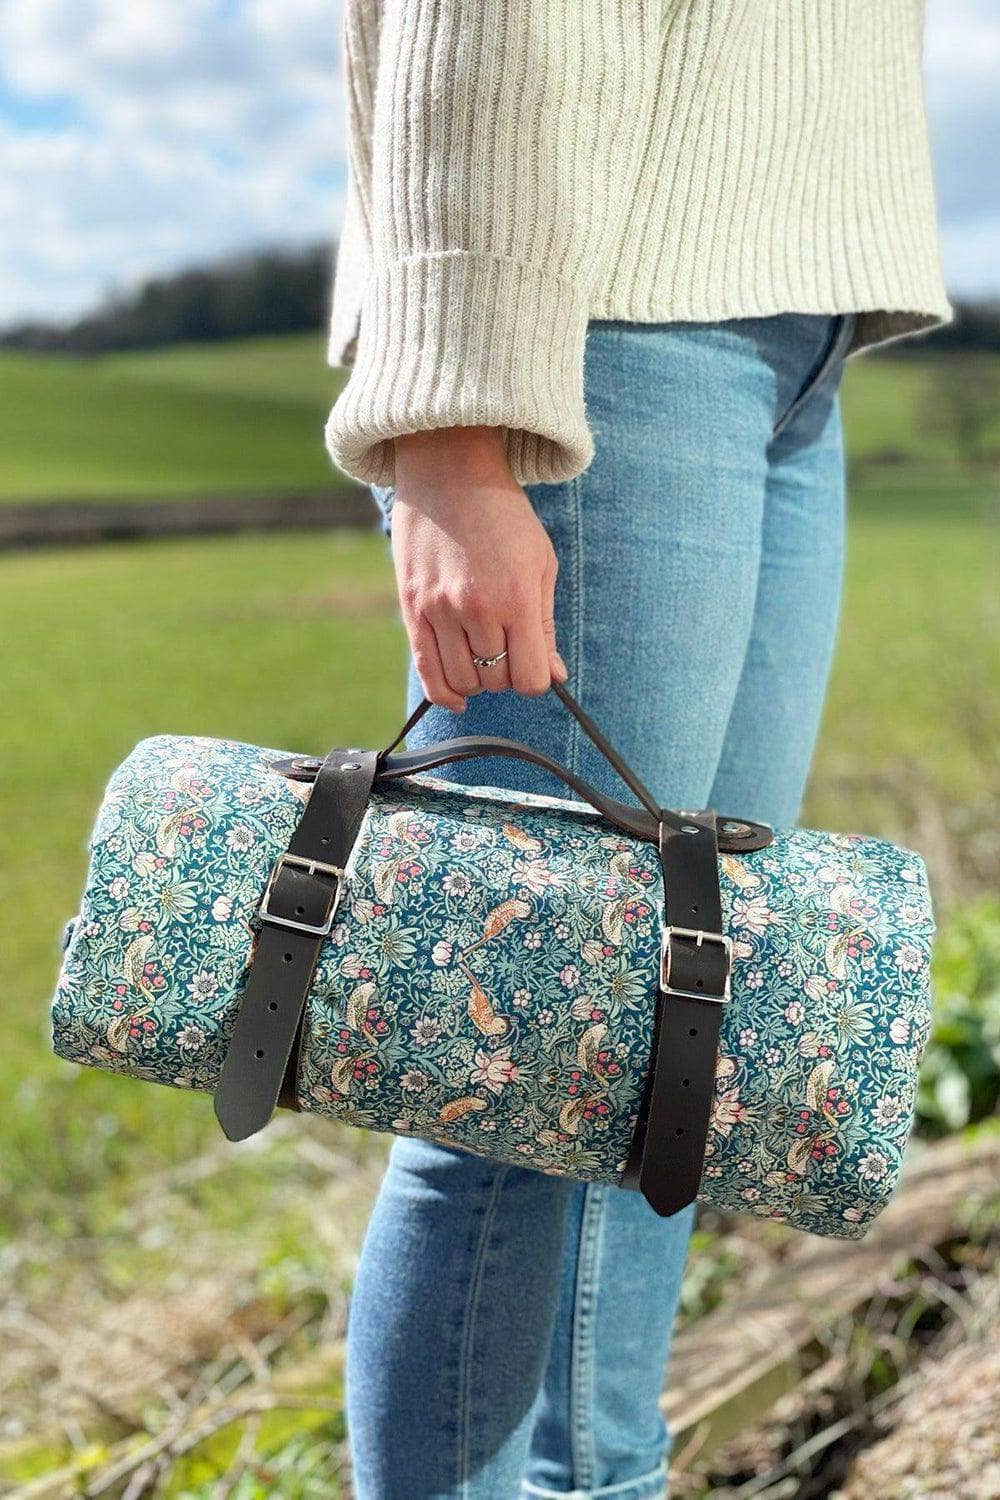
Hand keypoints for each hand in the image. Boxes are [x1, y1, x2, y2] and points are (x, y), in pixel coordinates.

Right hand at [390, 426, 567, 712]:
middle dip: (507, 674)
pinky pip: (428, 672)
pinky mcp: (412, 608)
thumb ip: (545, 625)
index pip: (531, 678)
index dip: (537, 680)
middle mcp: (476, 609)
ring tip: (483, 657)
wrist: (449, 472)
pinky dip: (445, 693)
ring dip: (478, 680)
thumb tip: (555, 676)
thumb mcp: (541, 564)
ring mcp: (439, 610)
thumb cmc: (504, 517)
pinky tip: (459, 697)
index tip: (535, 665)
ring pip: (463, 681)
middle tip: (508, 649)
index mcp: (516, 597)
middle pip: (497, 681)